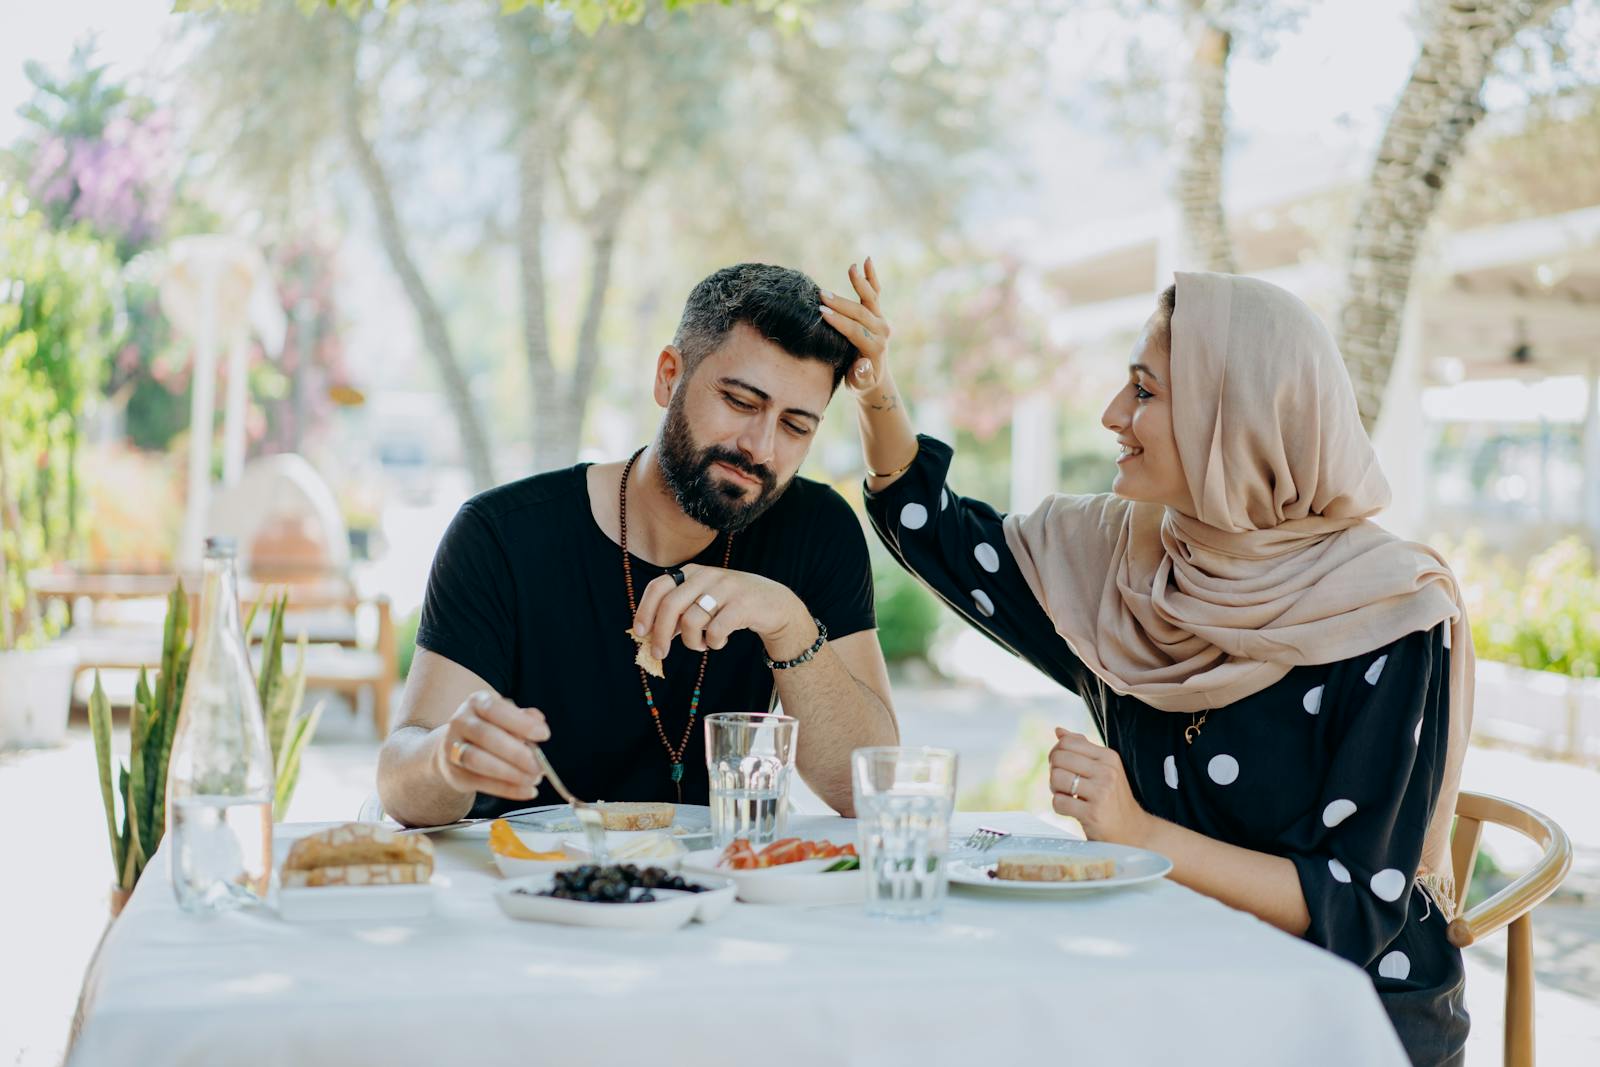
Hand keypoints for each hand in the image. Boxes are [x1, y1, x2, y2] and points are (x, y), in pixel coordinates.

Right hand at [435, 691, 550, 800]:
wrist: (456, 746)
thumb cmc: (490, 728)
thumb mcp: (506, 717)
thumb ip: (523, 718)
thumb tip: (538, 721)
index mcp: (477, 702)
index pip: (496, 709)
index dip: (520, 723)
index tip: (544, 735)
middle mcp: (460, 722)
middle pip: (487, 736)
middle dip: (516, 753)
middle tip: (539, 766)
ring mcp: (453, 748)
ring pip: (479, 761)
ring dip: (510, 773)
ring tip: (533, 779)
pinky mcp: (455, 773)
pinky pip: (481, 783)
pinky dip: (507, 789)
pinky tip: (527, 791)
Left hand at [632, 564, 811, 662]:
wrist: (775, 604)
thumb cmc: (732, 605)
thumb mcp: (703, 601)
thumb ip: (679, 612)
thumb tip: (649, 632)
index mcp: (692, 572)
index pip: (658, 587)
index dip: (645, 611)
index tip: (640, 633)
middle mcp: (707, 575)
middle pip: (670, 605)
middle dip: (661, 634)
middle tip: (660, 654)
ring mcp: (726, 588)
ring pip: (691, 620)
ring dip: (691, 641)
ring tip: (701, 644)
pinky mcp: (742, 604)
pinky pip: (715, 630)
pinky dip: (713, 643)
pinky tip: (719, 642)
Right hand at [820, 257, 892, 398]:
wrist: (873, 379)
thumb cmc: (859, 382)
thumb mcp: (858, 384)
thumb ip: (861, 376)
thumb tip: (864, 363)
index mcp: (875, 348)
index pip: (855, 331)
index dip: (839, 322)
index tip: (821, 312)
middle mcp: (882, 331)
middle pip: (860, 313)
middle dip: (841, 303)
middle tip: (822, 294)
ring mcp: (881, 320)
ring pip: (870, 299)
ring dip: (859, 283)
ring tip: (851, 268)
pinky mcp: (878, 313)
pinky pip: (875, 292)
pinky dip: (871, 277)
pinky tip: (866, 261)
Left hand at [1049, 728, 1153, 846]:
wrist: (1132, 831)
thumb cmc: (1113, 798)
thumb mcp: (1104, 768)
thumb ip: (1082, 748)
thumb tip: (1059, 731)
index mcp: (1108, 756)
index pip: (1067, 742)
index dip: (1056, 753)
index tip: (1063, 767)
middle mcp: (1107, 771)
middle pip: (1058, 758)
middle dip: (1054, 772)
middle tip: (1064, 784)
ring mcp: (1101, 792)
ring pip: (1056, 778)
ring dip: (1056, 790)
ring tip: (1069, 796)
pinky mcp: (1092, 813)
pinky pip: (1058, 802)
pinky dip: (1059, 807)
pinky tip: (1073, 810)